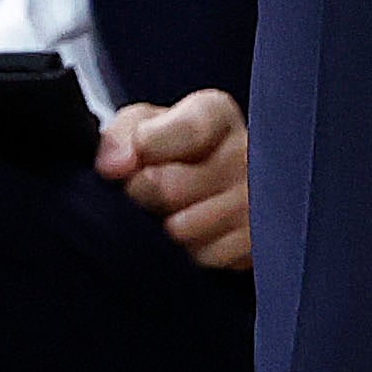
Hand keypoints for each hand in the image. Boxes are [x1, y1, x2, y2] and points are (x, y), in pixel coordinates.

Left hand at [100, 85, 250, 276]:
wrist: (205, 191)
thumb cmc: (169, 153)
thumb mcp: (141, 127)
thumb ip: (122, 134)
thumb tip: (114, 166)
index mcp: (216, 114)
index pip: (185, 130)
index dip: (149, 147)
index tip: (138, 152)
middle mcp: (247, 152)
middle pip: (170, 186)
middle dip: (144, 194)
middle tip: (146, 190)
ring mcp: (258, 200)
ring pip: (183, 228)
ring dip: (164, 227)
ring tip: (170, 210)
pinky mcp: (258, 242)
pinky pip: (203, 257)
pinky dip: (188, 252)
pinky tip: (193, 234)